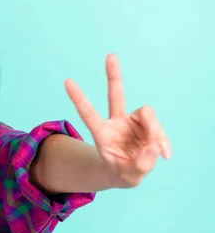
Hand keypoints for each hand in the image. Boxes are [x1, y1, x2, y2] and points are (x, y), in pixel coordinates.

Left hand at [65, 54, 171, 187]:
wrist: (131, 171)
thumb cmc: (123, 172)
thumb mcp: (128, 176)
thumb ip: (138, 166)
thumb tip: (152, 148)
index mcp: (102, 133)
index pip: (88, 113)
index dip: (79, 98)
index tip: (67, 81)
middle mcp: (117, 122)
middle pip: (115, 95)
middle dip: (113, 75)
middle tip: (110, 55)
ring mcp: (133, 122)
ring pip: (147, 115)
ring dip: (155, 132)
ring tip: (157, 153)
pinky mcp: (147, 125)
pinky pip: (159, 128)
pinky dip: (163, 141)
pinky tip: (165, 155)